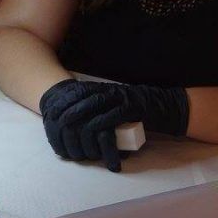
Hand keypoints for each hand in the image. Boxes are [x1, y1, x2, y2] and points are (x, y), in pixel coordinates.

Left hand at [39, 79, 188, 171]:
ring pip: (97, 103)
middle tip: (54, 116)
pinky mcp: (134, 108)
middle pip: (85, 96)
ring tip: (66, 122)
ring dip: (80, 113)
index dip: (66, 100)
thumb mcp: (116, 107)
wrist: (165, 107)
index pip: (82, 91)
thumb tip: (80, 122)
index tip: (52, 109)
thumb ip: (101, 110)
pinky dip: (102, 121)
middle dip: (68, 106)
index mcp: (107, 90)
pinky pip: (115, 114)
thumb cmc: (139, 111)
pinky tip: (91, 127)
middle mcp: (113, 91)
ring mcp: (123, 98)